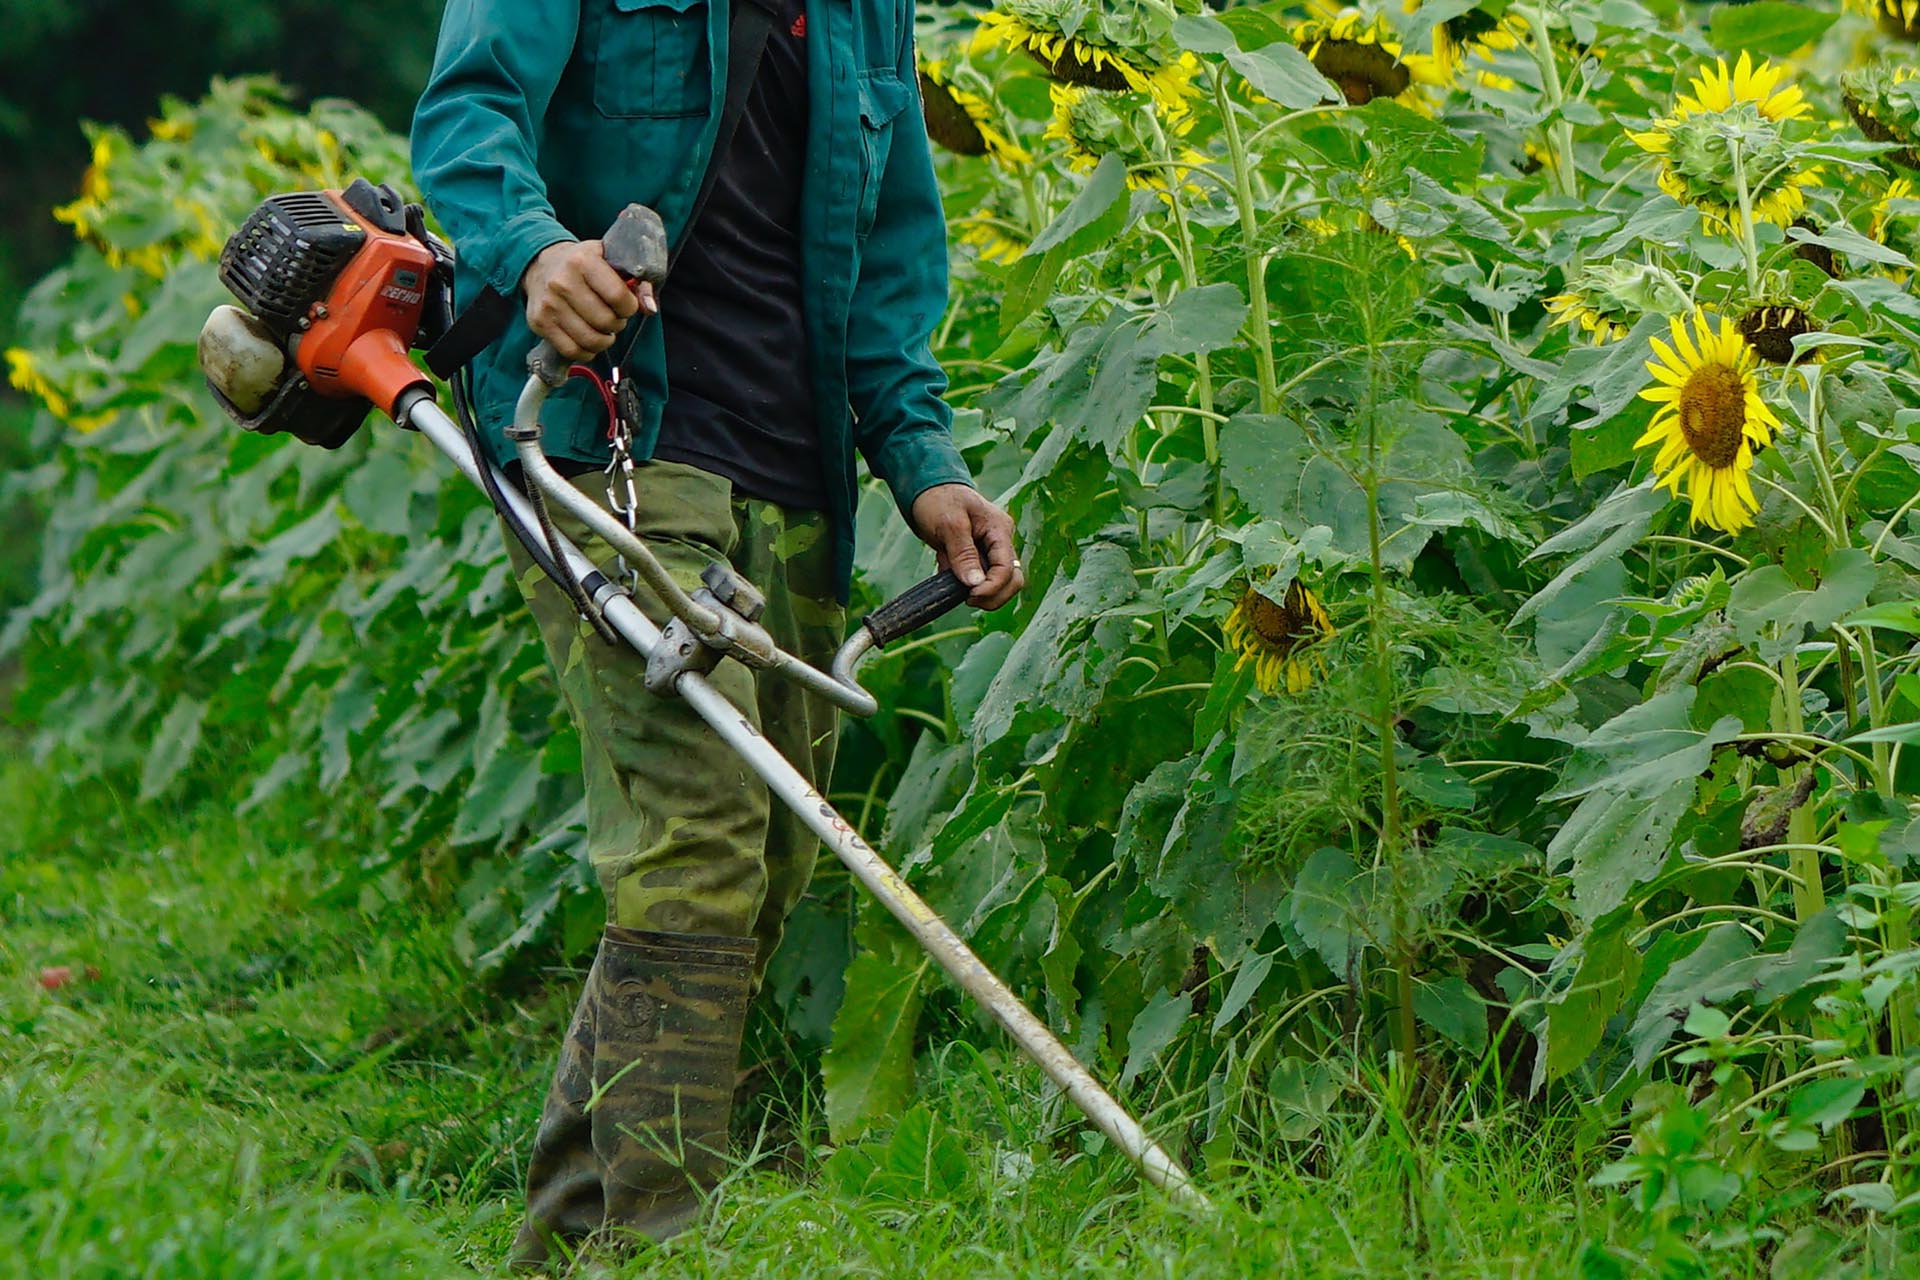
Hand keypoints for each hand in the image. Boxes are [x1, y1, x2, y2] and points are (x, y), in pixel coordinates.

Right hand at [521, 239, 658, 359]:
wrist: (543, 264)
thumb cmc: (584, 265)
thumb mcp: (610, 261)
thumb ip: (637, 282)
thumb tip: (650, 309)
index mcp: (582, 261)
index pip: (617, 296)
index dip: (630, 307)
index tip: (627, 306)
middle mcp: (562, 282)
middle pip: (605, 321)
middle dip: (617, 324)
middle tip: (615, 318)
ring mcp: (549, 304)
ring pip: (589, 340)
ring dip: (604, 340)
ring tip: (604, 329)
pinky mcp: (539, 322)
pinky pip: (571, 351)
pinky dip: (587, 351)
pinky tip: (589, 340)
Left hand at [909, 483, 1023, 609]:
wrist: (925, 490)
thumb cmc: (938, 500)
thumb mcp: (949, 523)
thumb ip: (964, 554)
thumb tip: (976, 584)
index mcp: (999, 529)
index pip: (1008, 568)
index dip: (992, 588)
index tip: (970, 597)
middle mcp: (1000, 541)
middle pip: (1012, 580)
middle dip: (993, 596)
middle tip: (967, 600)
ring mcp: (990, 550)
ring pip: (998, 583)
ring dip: (978, 592)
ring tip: (952, 581)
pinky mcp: (978, 557)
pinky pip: (979, 579)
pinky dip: (964, 584)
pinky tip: (947, 570)